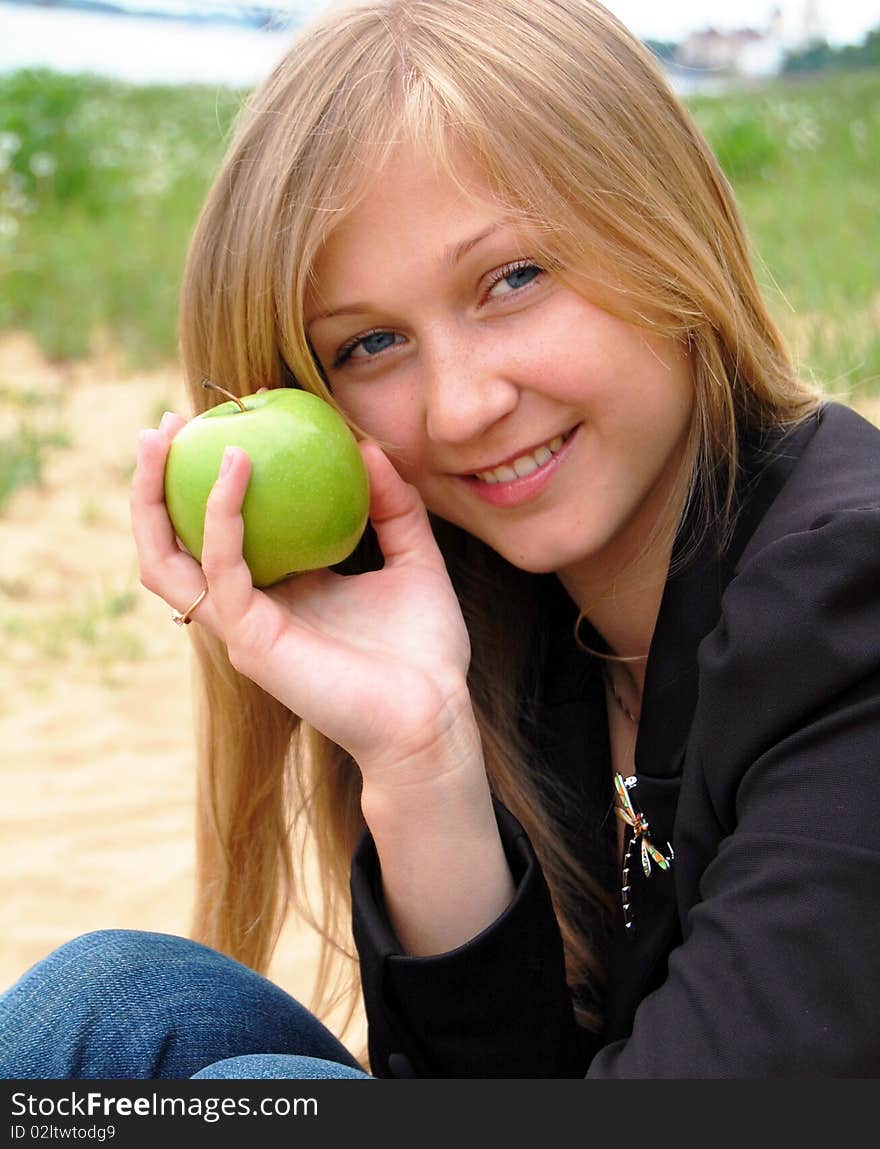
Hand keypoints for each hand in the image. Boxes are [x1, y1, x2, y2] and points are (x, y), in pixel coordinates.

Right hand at [130, 411, 478, 789]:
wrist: (434, 715)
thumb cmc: (425, 651)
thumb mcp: (415, 559)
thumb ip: (393, 505)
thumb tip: (367, 446)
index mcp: (279, 591)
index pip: (219, 533)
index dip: (204, 482)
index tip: (219, 421)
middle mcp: (248, 607)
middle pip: (173, 544)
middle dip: (154, 483)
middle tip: (166, 423)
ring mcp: (242, 626)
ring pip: (166, 560)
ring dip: (154, 497)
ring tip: (164, 438)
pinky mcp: (251, 640)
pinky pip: (221, 568)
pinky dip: (220, 515)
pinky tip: (236, 467)